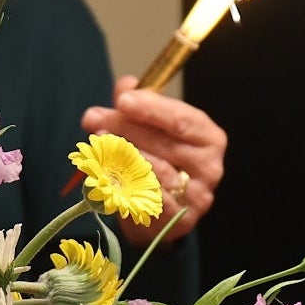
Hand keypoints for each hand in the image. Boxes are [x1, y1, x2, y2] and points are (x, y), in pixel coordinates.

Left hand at [82, 80, 226, 239]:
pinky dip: (126, 184)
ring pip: (155, 171)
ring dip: (121, 155)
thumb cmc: (156, 160)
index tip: (122, 100)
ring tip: (98, 143)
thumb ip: (138, 105)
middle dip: (125, 128)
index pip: (181, 119)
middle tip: (94, 119)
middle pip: (165, 143)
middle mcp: (210, 166)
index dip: (151, 108)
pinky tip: (107, 173)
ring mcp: (197, 195)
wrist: (158, 211)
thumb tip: (125, 85)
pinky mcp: (179, 219)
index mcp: (208, 137)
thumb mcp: (149, 127)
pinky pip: (149, 198)